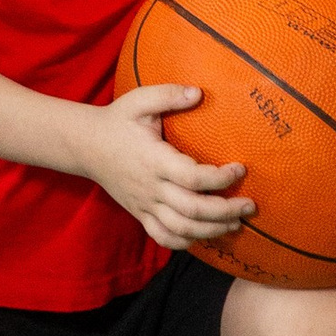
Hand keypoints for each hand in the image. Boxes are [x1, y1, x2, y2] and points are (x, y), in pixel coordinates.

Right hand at [84, 84, 253, 247]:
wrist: (85, 145)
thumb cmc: (117, 121)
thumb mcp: (139, 100)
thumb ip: (168, 94)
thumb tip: (199, 93)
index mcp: (154, 160)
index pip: (193, 177)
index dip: (220, 178)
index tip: (241, 169)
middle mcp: (151, 187)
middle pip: (193, 209)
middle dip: (226, 211)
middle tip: (250, 205)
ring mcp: (144, 204)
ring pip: (181, 228)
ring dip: (212, 231)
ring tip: (235, 224)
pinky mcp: (139, 213)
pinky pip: (163, 237)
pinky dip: (185, 242)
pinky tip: (203, 236)